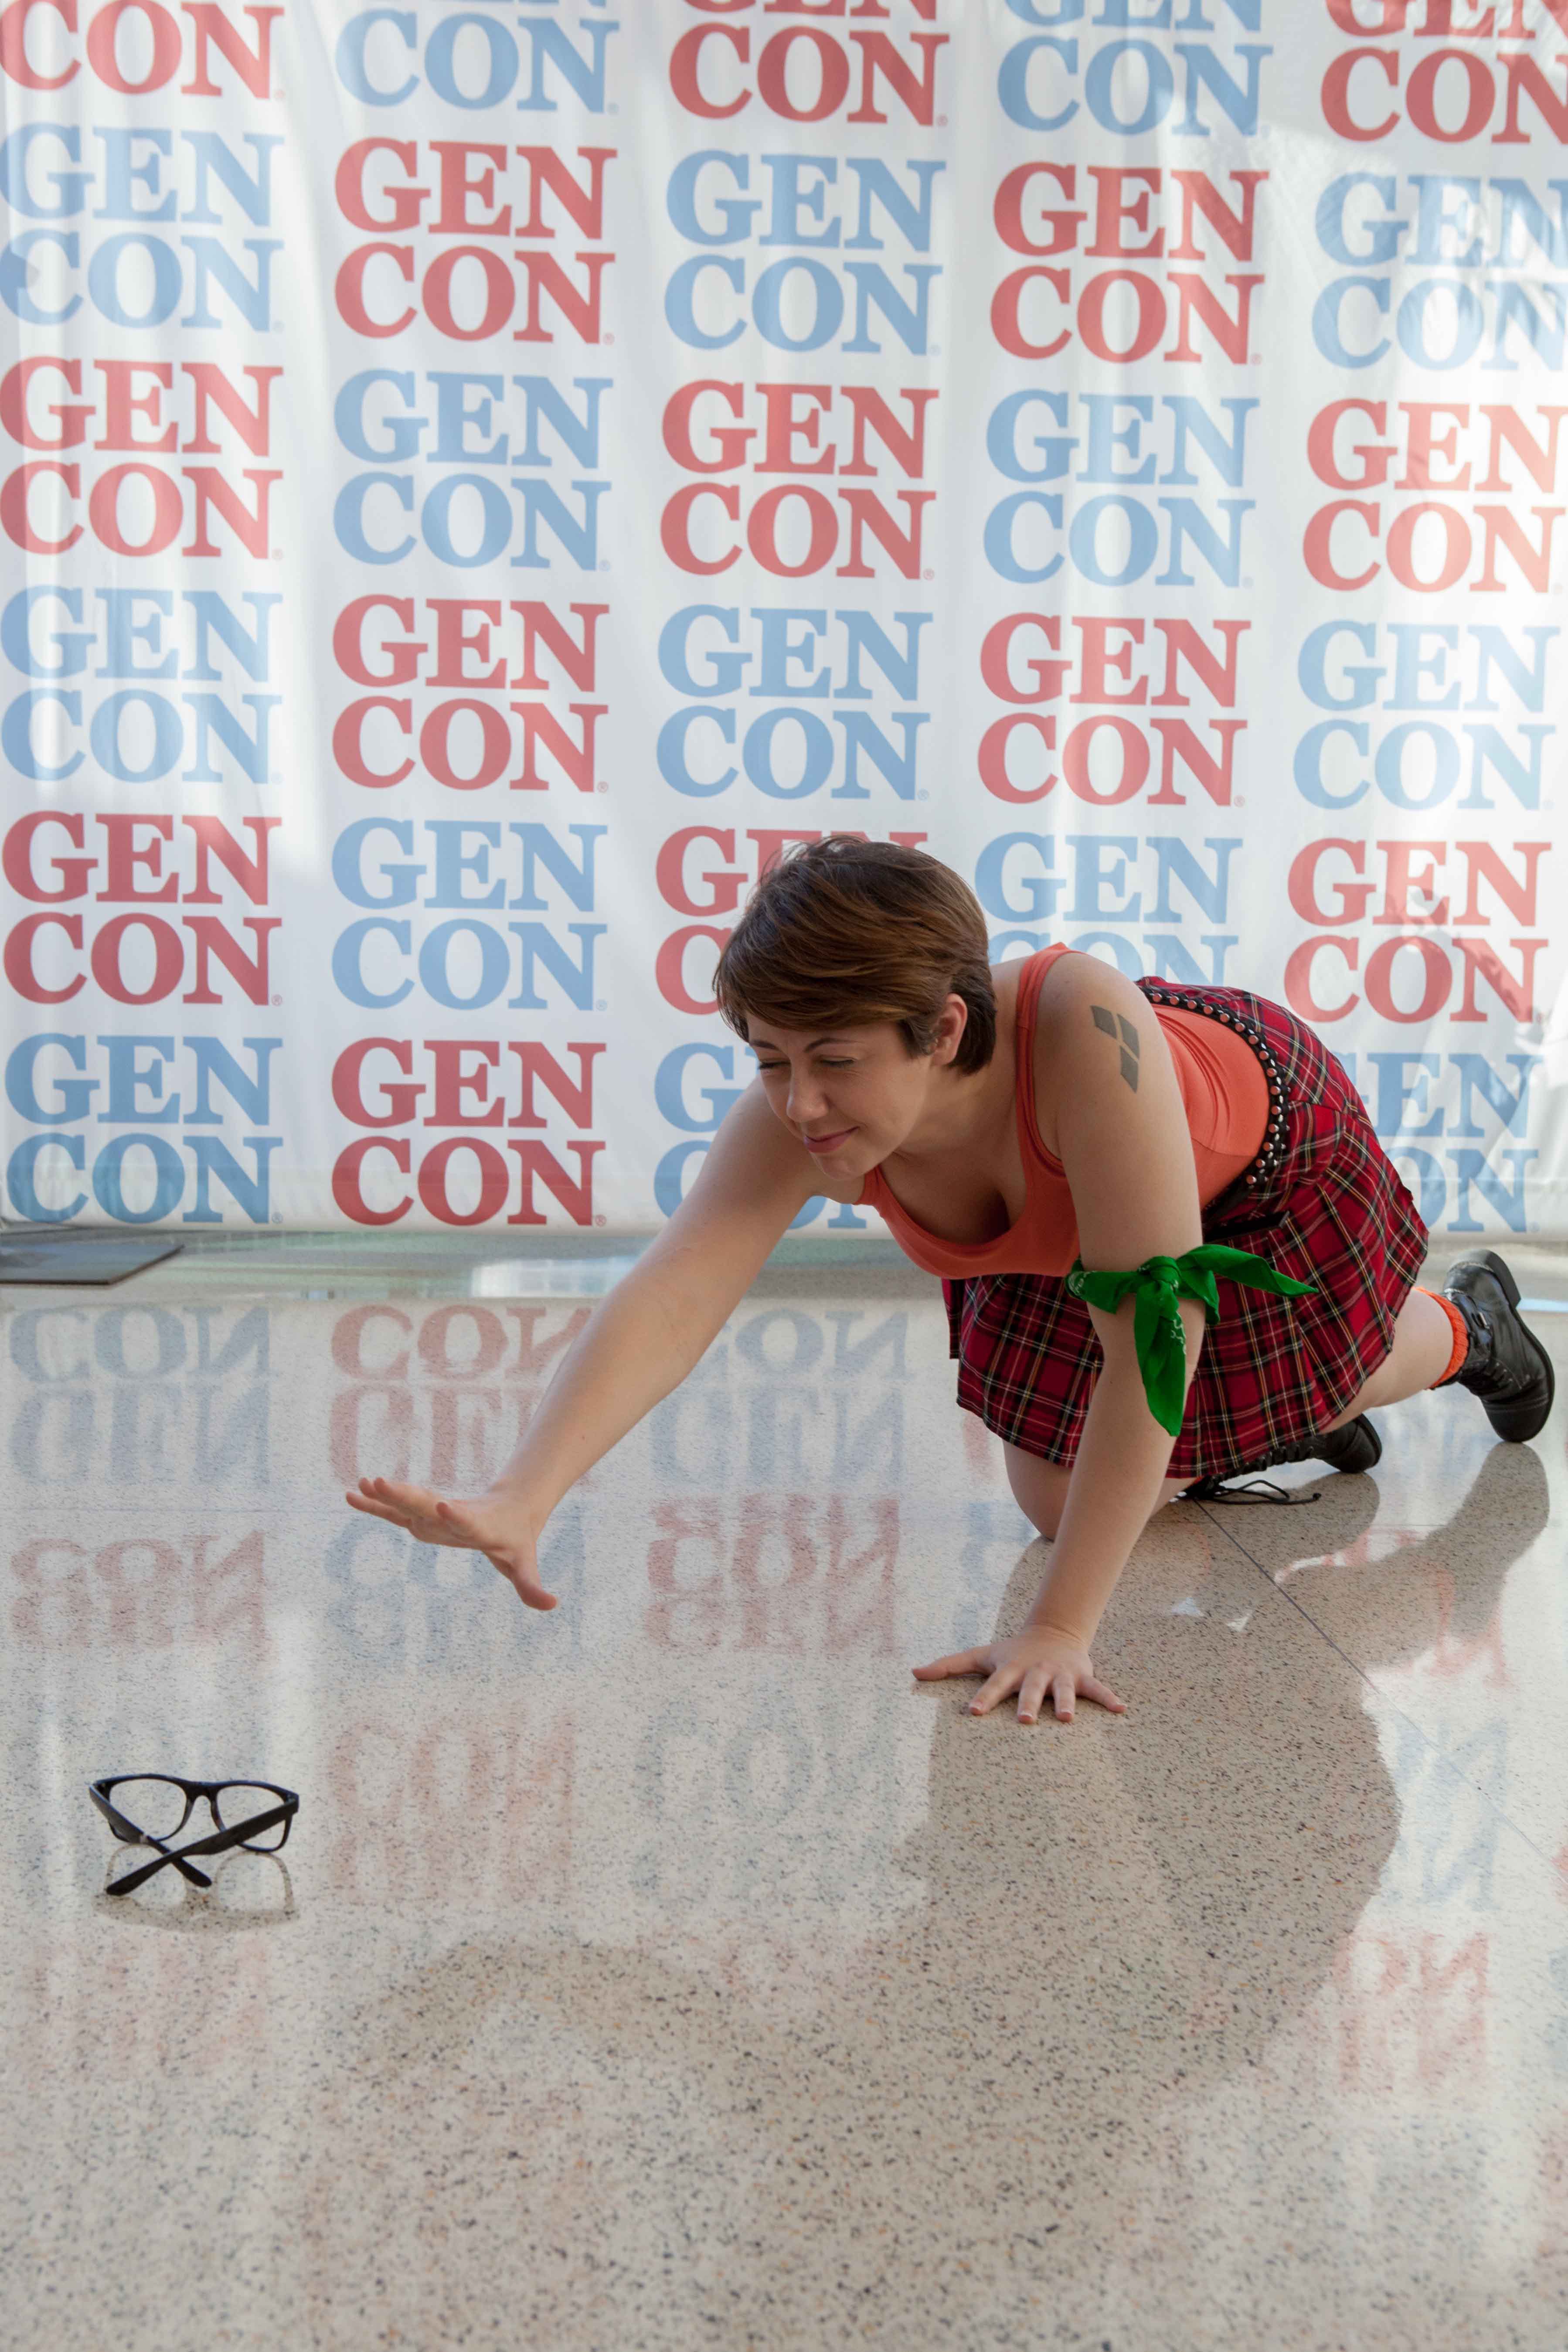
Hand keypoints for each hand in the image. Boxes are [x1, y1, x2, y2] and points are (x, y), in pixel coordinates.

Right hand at [344, 1479, 555, 1609]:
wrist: (512, 1507)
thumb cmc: (517, 1540)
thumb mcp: (524, 1564)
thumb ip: (532, 1586)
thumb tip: (553, 1605)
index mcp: (476, 1525)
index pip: (465, 1520)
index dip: (456, 1515)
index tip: (445, 1504)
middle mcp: (451, 1515)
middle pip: (427, 1504)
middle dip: (406, 1495)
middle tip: (383, 1481)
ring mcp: (434, 1514)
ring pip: (407, 1503)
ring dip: (385, 1495)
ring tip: (363, 1483)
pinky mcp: (422, 1515)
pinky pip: (394, 1511)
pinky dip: (374, 1505)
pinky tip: (351, 1496)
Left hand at [912, 1622, 1125, 1724]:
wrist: (1052, 1632)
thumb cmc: (1011, 1653)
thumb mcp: (981, 1656)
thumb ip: (948, 1666)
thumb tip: (913, 1672)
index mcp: (1009, 1670)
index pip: (993, 1685)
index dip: (983, 1698)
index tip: (973, 1712)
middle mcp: (1034, 1672)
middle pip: (1029, 1689)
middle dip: (1028, 1704)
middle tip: (1025, 1721)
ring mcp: (1059, 1674)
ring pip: (1062, 1690)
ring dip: (1065, 1702)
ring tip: (1066, 1719)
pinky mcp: (1080, 1676)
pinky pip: (1096, 1689)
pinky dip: (1109, 1698)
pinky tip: (1121, 1710)